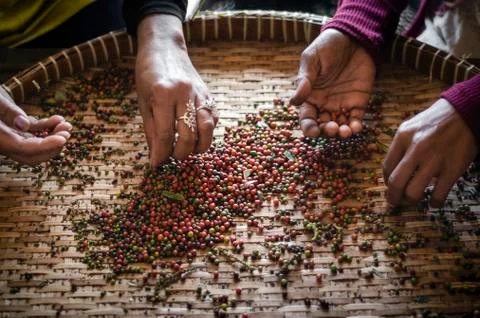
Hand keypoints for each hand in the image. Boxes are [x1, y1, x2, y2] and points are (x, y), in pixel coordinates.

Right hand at [0, 88, 71, 164]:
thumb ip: (8, 111)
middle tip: (67, 133)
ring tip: (67, 125)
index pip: (25, 149)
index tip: (63, 139)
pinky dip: (47, 128)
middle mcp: (5, 142)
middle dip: (53, 146)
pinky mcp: (15, 129)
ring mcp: (11, 136)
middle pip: (33, 155)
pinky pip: (33, 134)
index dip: (46, 146)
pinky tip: (58, 119)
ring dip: (53, 137)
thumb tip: (24, 125)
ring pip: (36, 145)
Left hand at [136, 14, 216, 166]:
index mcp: (163, 94)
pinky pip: (213, 119)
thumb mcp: (144, 102)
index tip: (157, 165)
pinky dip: (207, 133)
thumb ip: (152, 130)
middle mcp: (185, 93)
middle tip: (173, 157)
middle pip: (189, 134)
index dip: (162, 153)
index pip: (165, 133)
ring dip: (199, 146)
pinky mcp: (209, 95)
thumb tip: (156, 157)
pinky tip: (197, 137)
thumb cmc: (148, 76)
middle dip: (181, 153)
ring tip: (188, 151)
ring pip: (207, 128)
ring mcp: (200, 93)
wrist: (165, 49)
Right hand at [290, 29, 374, 137]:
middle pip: (323, 126)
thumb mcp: (312, 60)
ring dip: (342, 133)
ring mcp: (342, 104)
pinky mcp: (358, 102)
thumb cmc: (327, 46)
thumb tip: (293, 102)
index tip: (313, 132)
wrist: (353, 37)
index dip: (308, 128)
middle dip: (326, 132)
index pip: (307, 118)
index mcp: (310, 97)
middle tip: (332, 128)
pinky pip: (356, 119)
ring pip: (340, 126)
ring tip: (345, 131)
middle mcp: (325, 104)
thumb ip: (304, 80)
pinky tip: (357, 127)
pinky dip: (356, 127)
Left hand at [383, 99, 477, 206]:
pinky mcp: (453, 169)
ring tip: (412, 200)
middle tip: (395, 201)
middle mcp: (416, 149)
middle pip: (396, 183)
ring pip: (414, 192)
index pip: (387, 167)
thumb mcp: (410, 127)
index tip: (390, 186)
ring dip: (411, 200)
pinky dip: (434, 203)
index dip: (386, 181)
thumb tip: (391, 171)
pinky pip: (439, 194)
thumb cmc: (435, 121)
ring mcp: (435, 160)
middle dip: (393, 197)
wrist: (464, 113)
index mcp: (403, 137)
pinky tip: (433, 202)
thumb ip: (399, 147)